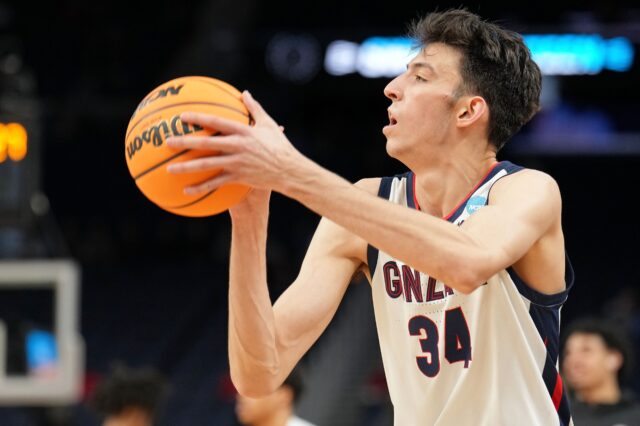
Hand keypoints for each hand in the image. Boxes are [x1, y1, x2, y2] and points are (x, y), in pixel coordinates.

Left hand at [166, 91, 302, 195]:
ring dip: (187, 167)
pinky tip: (186, 191)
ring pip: (207, 165)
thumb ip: (254, 109)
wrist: (289, 171)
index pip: (217, 121)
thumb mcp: (269, 124)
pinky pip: (216, 183)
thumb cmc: (280, 146)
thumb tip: (244, 93)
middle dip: (185, 142)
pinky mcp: (239, 178)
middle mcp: (238, 146)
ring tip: (170, 169)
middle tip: (168, 142)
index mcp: (243, 131)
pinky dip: (201, 187)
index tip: (182, 116)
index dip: (198, 118)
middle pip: (206, 143)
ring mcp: (237, 163)